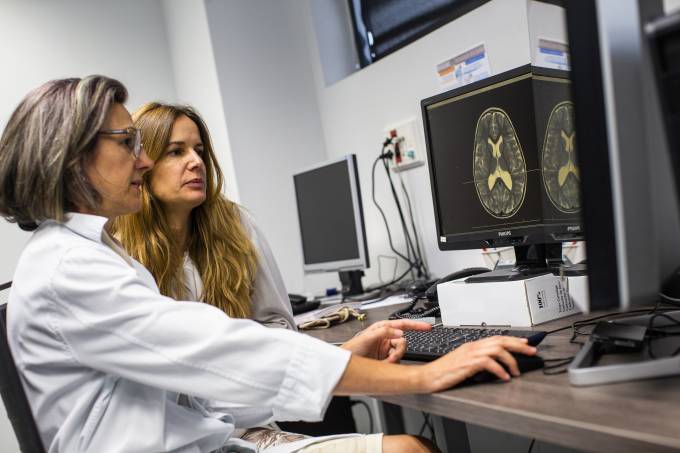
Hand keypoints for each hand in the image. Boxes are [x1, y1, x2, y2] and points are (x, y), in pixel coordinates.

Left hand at [341, 319, 431, 361]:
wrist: (345, 364)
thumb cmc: (352, 348)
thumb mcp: (367, 337)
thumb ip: (384, 332)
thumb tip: (399, 332)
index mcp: (382, 328)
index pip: (403, 324)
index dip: (416, 325)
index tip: (427, 327)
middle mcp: (386, 338)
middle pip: (403, 342)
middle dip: (399, 351)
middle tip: (391, 357)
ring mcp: (386, 349)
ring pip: (401, 353)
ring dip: (394, 359)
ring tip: (385, 362)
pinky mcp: (386, 359)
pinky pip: (396, 361)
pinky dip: (391, 364)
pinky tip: (383, 365)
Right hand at [422, 336, 536, 391]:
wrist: (428, 376)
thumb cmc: (444, 372)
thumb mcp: (464, 363)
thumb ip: (478, 361)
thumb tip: (495, 365)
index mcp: (472, 345)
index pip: (497, 338)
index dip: (513, 340)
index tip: (526, 343)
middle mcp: (473, 346)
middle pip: (501, 340)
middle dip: (519, 346)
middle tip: (532, 351)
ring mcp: (470, 354)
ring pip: (497, 349)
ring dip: (511, 360)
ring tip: (517, 371)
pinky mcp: (468, 364)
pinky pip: (489, 363)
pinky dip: (500, 370)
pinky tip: (504, 377)